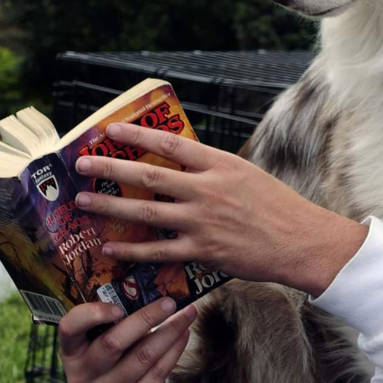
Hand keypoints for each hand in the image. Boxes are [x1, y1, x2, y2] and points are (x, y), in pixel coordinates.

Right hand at [59, 297, 196, 382]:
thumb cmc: (110, 353)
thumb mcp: (100, 337)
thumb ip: (114, 317)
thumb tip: (149, 287)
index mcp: (72, 350)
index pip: (70, 328)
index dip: (92, 315)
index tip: (118, 307)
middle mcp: (83, 374)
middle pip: (114, 342)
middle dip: (146, 318)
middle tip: (170, 302)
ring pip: (143, 358)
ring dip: (170, 332)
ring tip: (187, 313)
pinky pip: (157, 375)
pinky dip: (174, 351)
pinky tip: (183, 335)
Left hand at [74, 123, 367, 296]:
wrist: (300, 241)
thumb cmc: (277, 205)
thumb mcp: (246, 174)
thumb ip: (212, 169)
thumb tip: (180, 162)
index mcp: (219, 164)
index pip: (170, 143)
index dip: (136, 136)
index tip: (110, 131)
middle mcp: (206, 189)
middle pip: (148, 175)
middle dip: (110, 168)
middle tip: (81, 164)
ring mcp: (202, 221)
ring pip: (146, 212)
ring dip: (110, 205)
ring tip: (84, 201)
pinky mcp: (203, 251)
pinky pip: (158, 251)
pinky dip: (132, 249)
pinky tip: (111, 246)